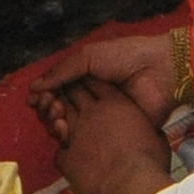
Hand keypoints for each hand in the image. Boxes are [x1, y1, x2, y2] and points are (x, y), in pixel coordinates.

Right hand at [30, 31, 180, 134]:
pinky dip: (73, 136)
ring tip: (57, 116)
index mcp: (87, 75)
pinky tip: (65, 131)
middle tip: (47, 107)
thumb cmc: (126, 57)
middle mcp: (92, 95)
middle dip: (49, 107)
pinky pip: (89, 137)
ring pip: (72, 122)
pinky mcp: (113, 130)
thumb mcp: (89, 56)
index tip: (33, 100)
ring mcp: (102, 114)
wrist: (160, 72)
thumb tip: (34, 87)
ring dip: (57, 120)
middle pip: (62, 105)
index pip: (58, 87)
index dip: (45, 94)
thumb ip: (62, 71)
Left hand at [46, 79, 176, 193]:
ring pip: (61, 117)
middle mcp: (92, 114)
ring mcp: (76, 134)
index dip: (91, 82)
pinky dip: (63, 154)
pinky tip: (70, 159)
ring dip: (61, 118)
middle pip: (74, 93)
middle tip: (72, 98)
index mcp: (116, 105)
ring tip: (66, 124)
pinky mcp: (68, 158)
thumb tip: (154, 133)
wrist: (130, 185)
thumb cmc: (148, 162)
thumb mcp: (157, 138)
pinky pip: (58, 152)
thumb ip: (149, 129)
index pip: (97, 83)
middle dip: (71, 93)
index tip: (90, 85)